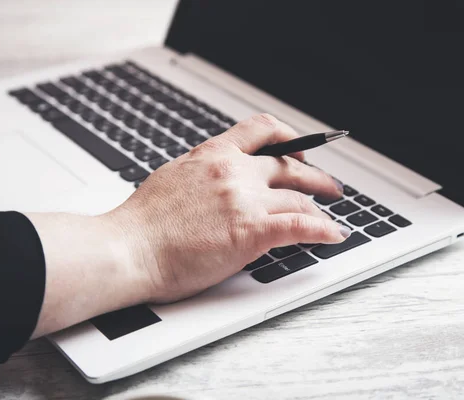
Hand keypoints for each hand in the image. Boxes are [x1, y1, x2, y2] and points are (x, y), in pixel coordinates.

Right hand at [106, 114, 347, 302]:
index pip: (262, 129)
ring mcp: (245, 200)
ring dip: (320, 207)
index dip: (289, 137)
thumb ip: (204, 172)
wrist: (129, 248)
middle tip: (329, 185)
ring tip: (330, 216)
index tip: (299, 151)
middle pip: (289, 166)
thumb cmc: (143, 222)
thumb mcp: (175, 176)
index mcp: (214, 154)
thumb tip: (218, 177)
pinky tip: (334, 234)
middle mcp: (234, 171)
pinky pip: (301, 226)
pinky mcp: (251, 231)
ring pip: (298, 198)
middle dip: (316, 176)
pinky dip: (324, 229)